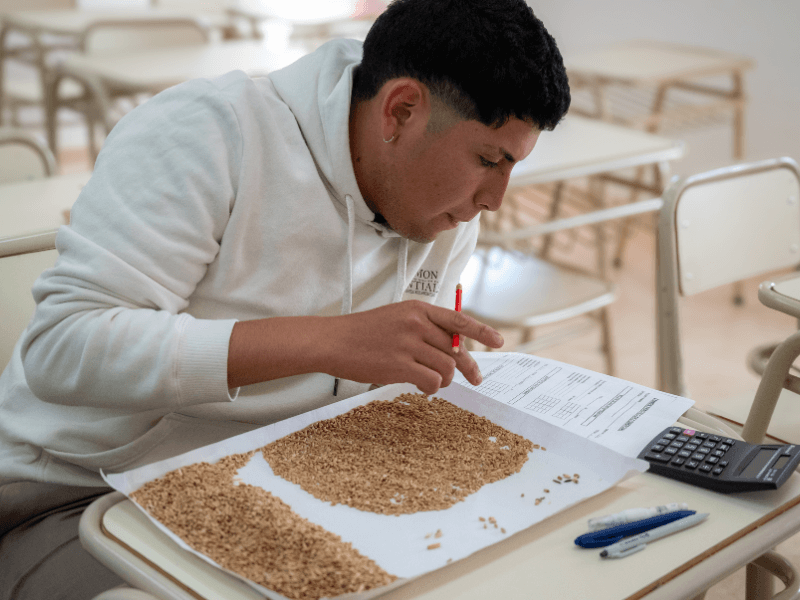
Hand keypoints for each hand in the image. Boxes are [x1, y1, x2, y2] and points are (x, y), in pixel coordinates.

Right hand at [325, 300, 502, 394]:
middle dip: (466, 366)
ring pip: (446, 367)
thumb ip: (425, 328)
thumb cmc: (364, 332)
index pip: (458, 320)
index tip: (499, 341)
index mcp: (418, 309)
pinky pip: (432, 380)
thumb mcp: (397, 318)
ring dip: (444, 379)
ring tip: (431, 381)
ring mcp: (408, 344)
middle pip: (455, 349)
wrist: (334, 340)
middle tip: (475, 378)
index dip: (482, 331)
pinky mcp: (399, 365)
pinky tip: (422, 386)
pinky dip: (431, 387)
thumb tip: (453, 349)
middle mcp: (416, 324)